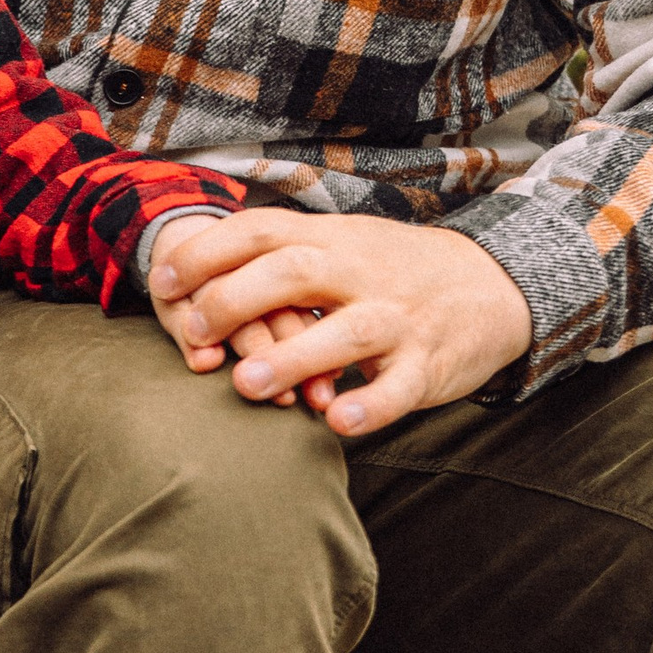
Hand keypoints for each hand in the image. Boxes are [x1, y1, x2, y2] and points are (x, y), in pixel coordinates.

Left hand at [145, 208, 532, 437]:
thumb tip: (191, 275)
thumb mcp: (341, 245)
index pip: (263, 231)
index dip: (208, 252)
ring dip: (294, 357)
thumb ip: (278, 257)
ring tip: (247, 385)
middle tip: (193, 332)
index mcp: (334, 240)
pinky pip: (400, 387)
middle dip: (238, 299)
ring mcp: (399, 318)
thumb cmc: (391, 272)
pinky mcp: (429, 363)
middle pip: (296, 271)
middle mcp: (363, 273)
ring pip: (346, 332)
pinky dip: (370, 404)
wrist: (490, 285)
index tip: (162, 281)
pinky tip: (336, 421)